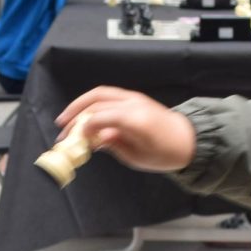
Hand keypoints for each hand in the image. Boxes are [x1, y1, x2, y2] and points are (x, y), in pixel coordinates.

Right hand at [54, 85, 195, 170]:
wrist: (188, 140)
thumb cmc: (165, 154)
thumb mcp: (137, 157)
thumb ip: (114, 145)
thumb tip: (95, 139)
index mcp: (135, 120)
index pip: (100, 117)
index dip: (84, 128)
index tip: (75, 140)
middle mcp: (133, 104)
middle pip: (96, 103)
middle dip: (76, 115)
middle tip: (62, 128)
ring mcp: (133, 98)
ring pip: (100, 94)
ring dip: (80, 104)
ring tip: (66, 118)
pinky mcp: (134, 98)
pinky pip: (107, 95)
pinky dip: (92, 102)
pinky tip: (83, 114)